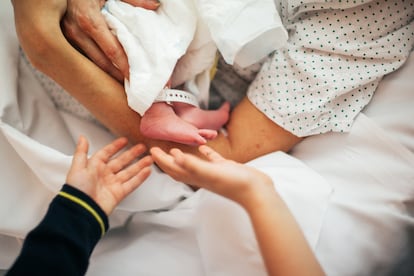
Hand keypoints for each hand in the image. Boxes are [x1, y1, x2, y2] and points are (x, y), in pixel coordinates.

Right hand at [62, 0, 159, 81]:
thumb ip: (132, 0)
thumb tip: (155, 5)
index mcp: (88, 20)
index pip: (112, 50)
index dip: (124, 66)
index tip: (135, 77)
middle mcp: (75, 32)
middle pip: (101, 63)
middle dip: (117, 76)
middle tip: (132, 85)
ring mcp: (66, 39)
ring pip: (90, 64)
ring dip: (106, 75)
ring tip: (121, 82)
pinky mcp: (61, 41)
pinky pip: (81, 59)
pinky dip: (94, 67)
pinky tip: (105, 73)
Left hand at [66, 135, 152, 214]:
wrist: (82, 209)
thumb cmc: (77, 190)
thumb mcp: (77, 167)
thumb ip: (81, 152)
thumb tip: (82, 138)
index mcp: (94, 167)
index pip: (107, 153)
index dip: (115, 146)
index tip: (124, 140)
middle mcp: (105, 175)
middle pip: (121, 161)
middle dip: (132, 154)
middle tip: (142, 147)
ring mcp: (113, 184)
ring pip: (129, 172)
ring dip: (140, 165)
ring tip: (150, 158)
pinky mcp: (119, 194)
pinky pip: (132, 184)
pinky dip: (140, 178)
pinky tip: (147, 171)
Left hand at [150, 145, 273, 206]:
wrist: (257, 192)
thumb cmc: (235, 184)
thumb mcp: (212, 173)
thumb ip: (193, 165)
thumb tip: (175, 156)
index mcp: (197, 177)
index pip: (173, 168)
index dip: (161, 160)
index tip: (151, 151)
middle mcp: (202, 175)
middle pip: (179, 167)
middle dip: (167, 159)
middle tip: (157, 149)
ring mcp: (213, 172)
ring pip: (193, 164)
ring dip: (183, 157)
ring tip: (175, 149)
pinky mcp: (225, 168)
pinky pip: (211, 160)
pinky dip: (205, 154)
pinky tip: (202, 147)